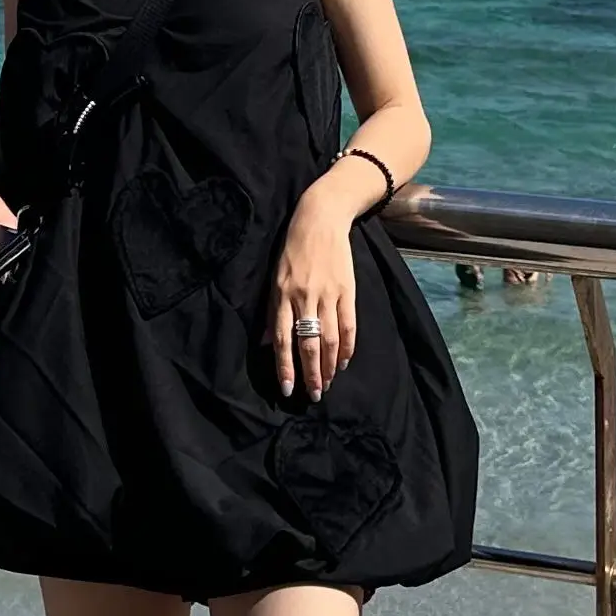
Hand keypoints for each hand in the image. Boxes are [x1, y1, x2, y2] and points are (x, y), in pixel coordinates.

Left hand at [269, 195, 358, 399]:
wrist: (320, 219)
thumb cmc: (292, 250)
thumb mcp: (274, 278)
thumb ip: (272, 313)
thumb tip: (268, 343)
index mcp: (281, 296)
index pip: (283, 340)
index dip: (285, 367)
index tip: (288, 389)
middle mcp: (304, 297)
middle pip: (309, 344)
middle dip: (311, 373)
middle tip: (314, 395)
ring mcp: (327, 294)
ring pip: (329, 339)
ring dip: (330, 365)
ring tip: (328, 383)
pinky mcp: (346, 289)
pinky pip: (348, 325)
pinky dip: (347, 346)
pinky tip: (344, 360)